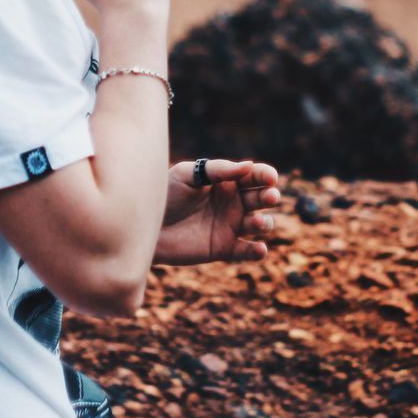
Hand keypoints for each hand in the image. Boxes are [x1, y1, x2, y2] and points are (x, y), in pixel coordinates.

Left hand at [153, 159, 280, 265]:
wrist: (146, 225)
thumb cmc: (165, 194)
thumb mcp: (187, 174)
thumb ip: (218, 170)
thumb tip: (249, 166)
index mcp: (227, 181)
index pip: (254, 176)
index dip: (265, 175)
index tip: (271, 178)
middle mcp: (233, 203)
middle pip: (260, 198)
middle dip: (269, 197)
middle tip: (270, 197)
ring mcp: (230, 226)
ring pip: (258, 224)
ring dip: (264, 223)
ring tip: (257, 223)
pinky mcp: (223, 248)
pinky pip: (246, 251)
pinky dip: (256, 252)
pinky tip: (260, 250)